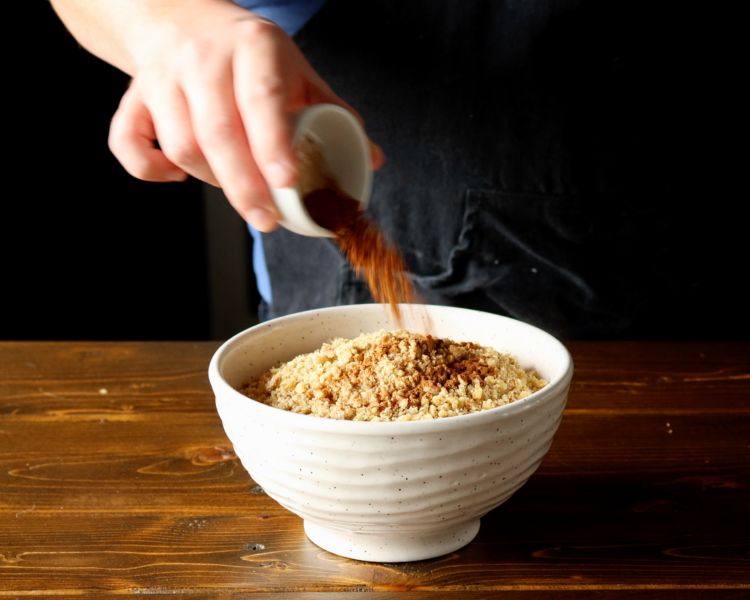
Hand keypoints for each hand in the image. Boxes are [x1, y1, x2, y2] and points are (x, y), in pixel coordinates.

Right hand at [107, 0, 382, 230]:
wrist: (182, 19)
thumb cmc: (249, 54)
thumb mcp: (295, 71)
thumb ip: (332, 114)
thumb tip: (372, 159)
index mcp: (253, 48)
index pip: (261, 99)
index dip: (272, 144)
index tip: (286, 181)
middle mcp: (203, 61)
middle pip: (217, 134)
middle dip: (243, 187)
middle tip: (266, 219)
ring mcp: (164, 79)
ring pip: (180, 145)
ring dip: (211, 179)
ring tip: (238, 187)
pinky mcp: (135, 98)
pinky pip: (128, 143)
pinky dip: (150, 169)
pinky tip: (177, 175)